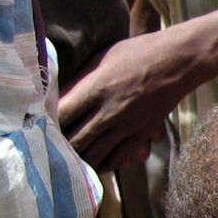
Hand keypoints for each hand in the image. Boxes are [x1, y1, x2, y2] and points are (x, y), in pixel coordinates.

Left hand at [58, 28, 195, 171]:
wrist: (179, 61)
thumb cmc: (138, 53)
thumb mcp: (102, 58)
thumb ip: (79, 80)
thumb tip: (56, 97)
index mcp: (96, 88)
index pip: (61, 115)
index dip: (46, 124)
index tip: (38, 126)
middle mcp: (110, 111)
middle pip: (75, 141)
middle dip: (60, 147)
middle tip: (50, 149)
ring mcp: (127, 125)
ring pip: (95, 154)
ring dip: (80, 159)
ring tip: (69, 160)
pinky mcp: (142, 134)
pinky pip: (119, 158)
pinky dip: (104, 164)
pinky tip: (96, 162)